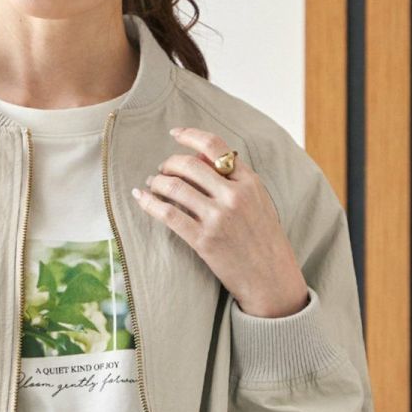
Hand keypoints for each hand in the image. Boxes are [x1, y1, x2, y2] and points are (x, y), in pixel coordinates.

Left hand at [131, 126, 309, 316]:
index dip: (190, 136)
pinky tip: (140, 198)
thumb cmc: (263, 240)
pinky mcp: (204, 240)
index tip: (174, 134)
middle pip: (188, 164)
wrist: (271, 278)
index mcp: (249, 182)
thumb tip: (199, 157)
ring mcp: (218, 218)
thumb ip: (234, 180)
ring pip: (175, 187)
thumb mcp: (258, 202)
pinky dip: (149, 203)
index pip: (215, 146)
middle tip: (161, 171)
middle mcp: (234, 196)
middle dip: (168, 164)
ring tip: (151, 185)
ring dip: (156, 182)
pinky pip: (168, 214)